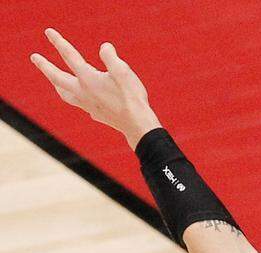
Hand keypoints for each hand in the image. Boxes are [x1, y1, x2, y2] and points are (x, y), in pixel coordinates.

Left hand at [30, 28, 160, 148]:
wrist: (137, 125)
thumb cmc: (131, 97)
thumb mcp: (123, 71)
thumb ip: (111, 57)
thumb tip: (104, 47)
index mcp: (87, 78)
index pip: (69, 56)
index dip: (58, 43)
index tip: (48, 32)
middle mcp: (82, 91)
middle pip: (57, 77)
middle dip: (45, 66)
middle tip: (34, 57)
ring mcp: (87, 104)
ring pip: (64, 93)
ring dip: (56, 84)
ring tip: (52, 80)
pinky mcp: (96, 113)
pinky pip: (79, 103)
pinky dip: (74, 96)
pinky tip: (80, 97)